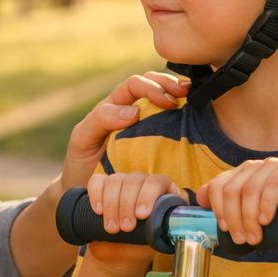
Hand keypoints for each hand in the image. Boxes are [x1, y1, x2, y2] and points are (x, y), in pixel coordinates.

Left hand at [61, 71, 187, 189]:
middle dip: (169, 84)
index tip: (165, 102)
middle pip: (154, 84)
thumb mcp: (83, 137)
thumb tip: (134, 111)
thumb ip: (100, 119)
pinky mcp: (159, 145)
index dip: (151, 87)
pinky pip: (174, 126)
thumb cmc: (82, 161)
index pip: (135, 84)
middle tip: (182, 95)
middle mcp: (133, 112)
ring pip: (167, 99)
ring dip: (179, 95)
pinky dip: (186, 117)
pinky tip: (194, 119)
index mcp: (115, 106)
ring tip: (191, 101)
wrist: (87, 192)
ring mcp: (148, 127)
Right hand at [84, 173, 181, 271]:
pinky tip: (98, 211)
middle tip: (126, 228)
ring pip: (115, 181)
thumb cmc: (142, 246)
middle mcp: (143, 183)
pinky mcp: (102, 188)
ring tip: (112, 229)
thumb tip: (176, 226)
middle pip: (134, 180)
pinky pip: (97, 182)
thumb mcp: (158, 240)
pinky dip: (96, 195)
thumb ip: (168, 230)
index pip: (158, 181)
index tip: (141, 215)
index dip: (148, 195)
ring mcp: (122, 183)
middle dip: (127, 205)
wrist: (119, 255)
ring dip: (112, 205)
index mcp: (163, 192)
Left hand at [198, 158, 277, 245]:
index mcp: (243, 176)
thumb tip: (201, 201)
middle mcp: (256, 168)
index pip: (219, 185)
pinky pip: (273, 185)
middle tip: (241, 239)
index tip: (224, 229)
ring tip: (256, 237)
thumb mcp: (256, 217)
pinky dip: (266, 205)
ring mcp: (274, 165)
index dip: (217, 207)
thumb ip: (233, 209)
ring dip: (249, 217)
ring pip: (250, 189)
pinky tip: (267, 220)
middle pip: (232, 189)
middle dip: (233, 218)